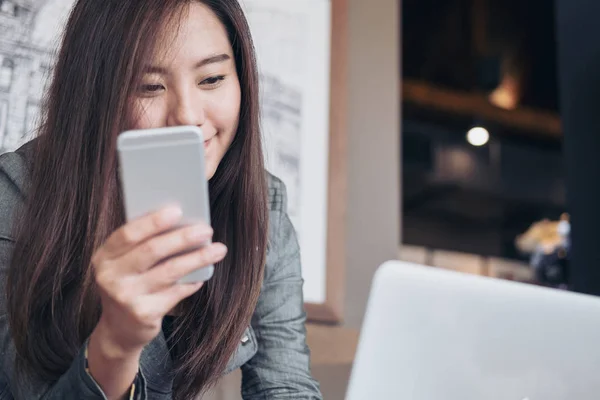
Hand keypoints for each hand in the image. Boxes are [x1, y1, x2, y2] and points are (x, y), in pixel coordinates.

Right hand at [90, 205, 226, 355]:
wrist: (118, 331)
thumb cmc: (129, 286)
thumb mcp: (125, 265)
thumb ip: (143, 245)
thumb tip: (183, 223)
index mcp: (104, 257)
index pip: (128, 234)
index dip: (153, 221)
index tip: (177, 210)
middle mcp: (110, 277)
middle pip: (152, 250)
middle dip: (182, 238)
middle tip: (206, 229)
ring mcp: (126, 297)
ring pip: (169, 271)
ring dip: (198, 258)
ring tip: (218, 249)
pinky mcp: (143, 314)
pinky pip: (176, 292)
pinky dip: (193, 281)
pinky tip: (203, 274)